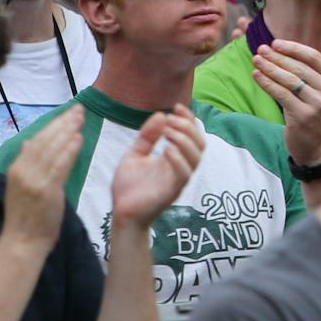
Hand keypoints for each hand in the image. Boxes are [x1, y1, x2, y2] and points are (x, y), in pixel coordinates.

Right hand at [1, 105, 84, 251]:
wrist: (22, 242)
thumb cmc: (25, 216)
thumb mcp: (19, 186)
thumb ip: (26, 163)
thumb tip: (30, 142)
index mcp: (16, 168)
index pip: (37, 140)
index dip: (53, 124)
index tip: (68, 112)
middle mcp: (22, 171)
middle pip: (45, 140)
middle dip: (63, 122)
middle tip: (79, 108)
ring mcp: (34, 180)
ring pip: (53, 149)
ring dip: (69, 131)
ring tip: (82, 117)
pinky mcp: (46, 190)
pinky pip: (60, 165)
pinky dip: (70, 150)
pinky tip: (79, 139)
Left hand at [109, 107, 206, 228]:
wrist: (121, 213)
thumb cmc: (128, 187)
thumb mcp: (135, 154)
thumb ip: (147, 136)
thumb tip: (161, 115)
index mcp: (174, 158)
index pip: (192, 135)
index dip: (189, 119)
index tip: (177, 107)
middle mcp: (180, 167)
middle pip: (200, 143)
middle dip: (188, 127)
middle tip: (171, 120)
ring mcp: (178, 180)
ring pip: (196, 157)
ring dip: (184, 140)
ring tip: (168, 132)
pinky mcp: (172, 191)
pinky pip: (184, 174)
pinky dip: (179, 159)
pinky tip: (167, 149)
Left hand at [254, 39, 320, 165]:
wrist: (314, 147)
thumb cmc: (315, 111)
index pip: (314, 57)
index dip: (293, 48)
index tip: (275, 43)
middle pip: (299, 68)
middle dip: (277, 57)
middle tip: (260, 49)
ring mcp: (318, 105)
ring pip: (289, 80)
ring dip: (269, 68)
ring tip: (255, 60)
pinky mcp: (303, 116)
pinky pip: (281, 94)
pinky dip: (267, 83)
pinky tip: (256, 76)